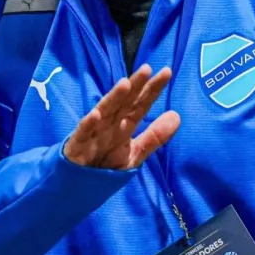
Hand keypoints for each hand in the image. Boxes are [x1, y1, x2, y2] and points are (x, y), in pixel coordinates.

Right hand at [63, 64, 180, 169]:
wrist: (77, 185)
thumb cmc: (105, 165)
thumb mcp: (134, 153)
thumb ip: (154, 136)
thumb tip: (177, 116)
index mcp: (124, 125)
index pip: (141, 104)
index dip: (153, 89)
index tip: (167, 72)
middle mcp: (110, 125)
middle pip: (124, 103)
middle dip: (135, 86)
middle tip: (147, 68)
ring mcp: (93, 133)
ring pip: (105, 112)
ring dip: (114, 98)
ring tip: (125, 84)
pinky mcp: (77, 146)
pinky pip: (83, 134)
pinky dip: (88, 125)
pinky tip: (95, 114)